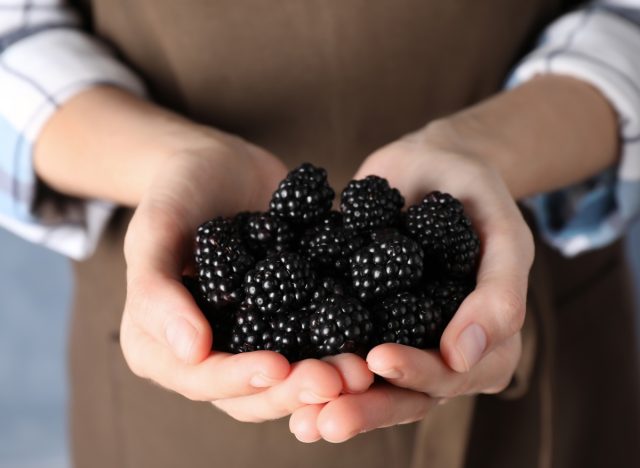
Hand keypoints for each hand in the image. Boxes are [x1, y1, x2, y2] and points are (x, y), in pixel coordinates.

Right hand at [120, 132, 372, 420]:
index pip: (201, 378)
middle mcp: (212, 353)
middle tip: (337, 379)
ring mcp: (255, 339)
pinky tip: (374, 340)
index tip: (276, 368)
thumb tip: (191, 351)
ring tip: (361, 369)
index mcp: (163, 346)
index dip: (238, 379)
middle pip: (253, 390)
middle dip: (294, 390)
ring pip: (290, 375)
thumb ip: (158, 290)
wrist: (222, 166)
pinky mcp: (292, 320)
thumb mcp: (156, 230)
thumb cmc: (177, 191)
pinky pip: (317, 339)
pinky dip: (343, 344)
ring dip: (326, 377)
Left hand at [289, 124, 533, 441]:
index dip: (419, 373)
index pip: (453, 373)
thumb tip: (463, 357)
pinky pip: (339, 351)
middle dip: (368, 408)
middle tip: (326, 420)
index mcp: (483, 340)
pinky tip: (282, 379)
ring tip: (300, 421)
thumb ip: (500, 289)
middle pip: (406, 395)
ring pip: (371, 385)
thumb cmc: (472, 190)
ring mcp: (399, 339)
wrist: (426, 165)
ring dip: (337, 402)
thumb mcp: (502, 230)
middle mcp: (439, 351)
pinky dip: (315, 367)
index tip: (380, 359)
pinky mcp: (361, 322)